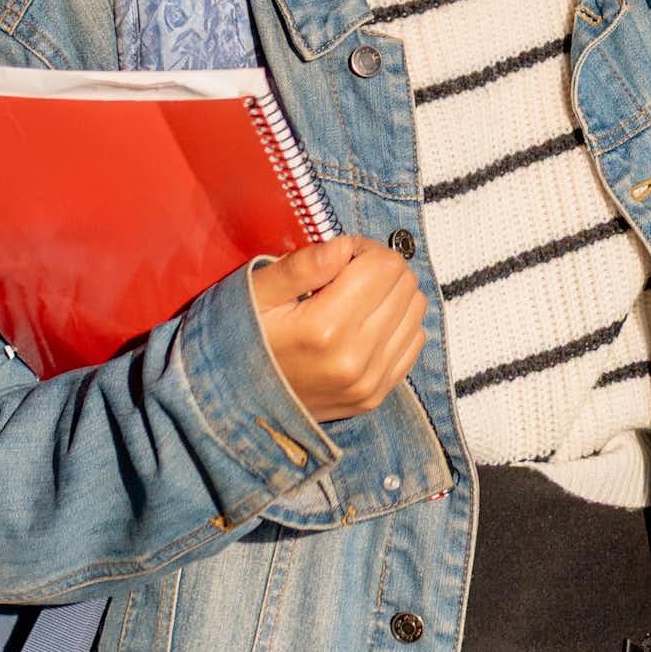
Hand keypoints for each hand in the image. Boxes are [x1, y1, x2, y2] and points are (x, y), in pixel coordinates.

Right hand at [250, 236, 426, 424]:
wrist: (234, 405)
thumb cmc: (243, 340)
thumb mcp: (256, 294)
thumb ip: (301, 266)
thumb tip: (345, 245)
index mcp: (325, 328)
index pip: (384, 264)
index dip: (363, 250)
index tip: (340, 259)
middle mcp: (354, 358)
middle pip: (404, 283)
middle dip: (379, 270)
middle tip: (346, 278)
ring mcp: (368, 382)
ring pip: (416, 309)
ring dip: (392, 296)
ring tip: (354, 302)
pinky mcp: (376, 396)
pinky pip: (415, 340)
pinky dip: (398, 325)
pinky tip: (365, 327)